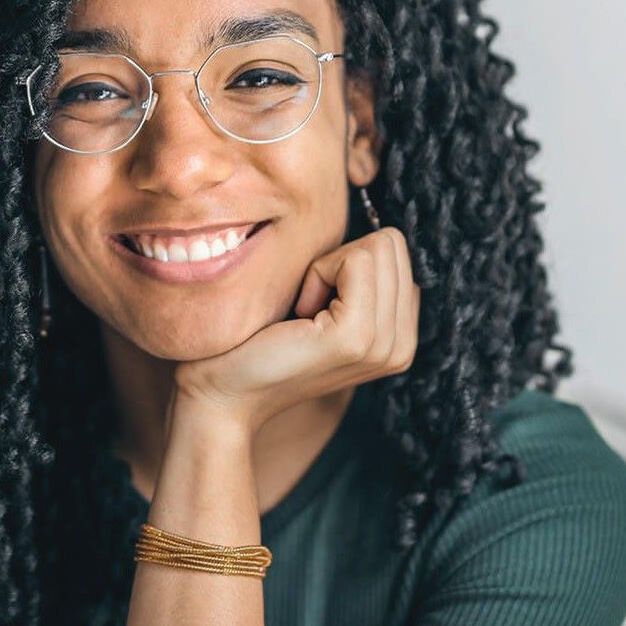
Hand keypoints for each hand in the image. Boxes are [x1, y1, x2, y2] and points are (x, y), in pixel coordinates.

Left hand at [172, 226, 418, 435]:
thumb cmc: (260, 343)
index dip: (348, 262)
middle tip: (307, 306)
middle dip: (342, 260)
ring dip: (328, 268)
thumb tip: (374, 231)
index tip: (316, 303)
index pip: (398, 254)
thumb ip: (361, 279)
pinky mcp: (356, 336)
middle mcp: (402, 346)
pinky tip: (299, 313)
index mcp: (401, 338)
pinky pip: (355, 260)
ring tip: (304, 313)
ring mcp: (383, 344)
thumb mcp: (324, 307)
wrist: (224, 393)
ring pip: (377, 248)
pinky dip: (319, 273)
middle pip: (392, 245)